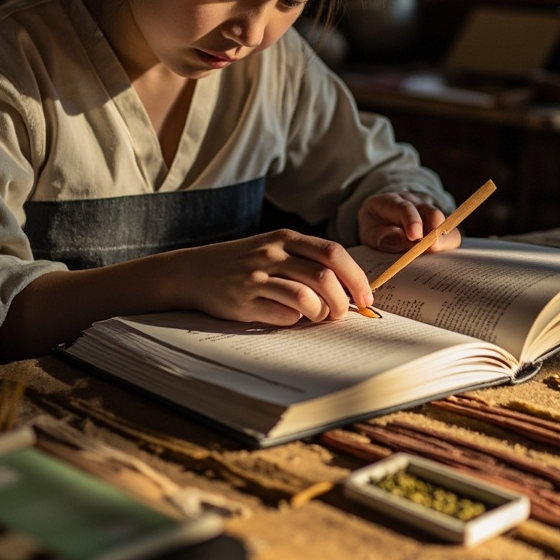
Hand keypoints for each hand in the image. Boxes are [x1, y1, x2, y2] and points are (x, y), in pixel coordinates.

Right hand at [168, 229, 373, 325]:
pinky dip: (295, 321)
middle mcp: (273, 253)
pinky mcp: (245, 301)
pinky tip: (289, 318)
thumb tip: (349, 289)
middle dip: (343, 300)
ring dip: (321, 313)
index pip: (333, 252)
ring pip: (307, 296)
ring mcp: (258, 276)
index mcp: (286, 237)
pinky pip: (283, 315)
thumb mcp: (274, 249)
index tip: (366, 298)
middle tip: (343, 313)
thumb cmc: (243, 263)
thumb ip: (307, 261)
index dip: (356, 277)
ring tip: (318, 317)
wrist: (193, 271)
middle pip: (325, 276)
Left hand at [357, 192, 462, 254]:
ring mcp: (432, 216)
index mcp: (392, 202)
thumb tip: (400, 241)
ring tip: (432, 259)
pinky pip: (451, 238)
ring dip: (442, 244)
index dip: (412, 221)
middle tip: (428, 251)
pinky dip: (447, 250)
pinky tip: (439, 262)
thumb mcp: (368, 229)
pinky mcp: (442, 229)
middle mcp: (416, 204)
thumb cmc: (375, 225)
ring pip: (447, 227)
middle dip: (433, 233)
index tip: (415, 236)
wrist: (384, 220)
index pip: (405, 208)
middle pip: (432, 214)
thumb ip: (379, 235)